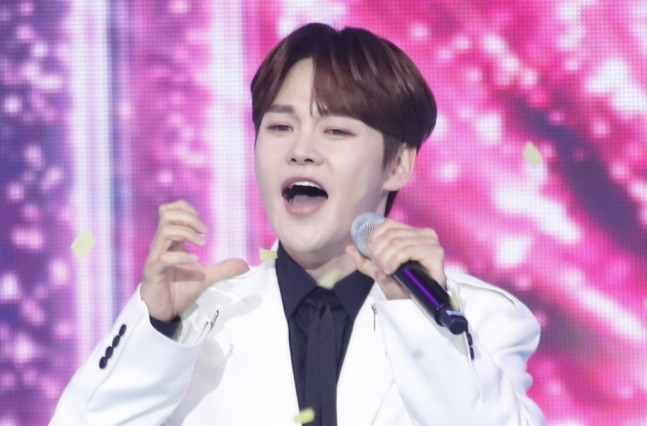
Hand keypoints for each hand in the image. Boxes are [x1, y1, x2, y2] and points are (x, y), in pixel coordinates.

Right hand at [141, 200, 248, 320]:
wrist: (164, 311)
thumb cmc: (179, 289)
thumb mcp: (206, 277)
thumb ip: (223, 268)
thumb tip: (245, 264)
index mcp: (171, 241)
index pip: (170, 210)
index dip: (187, 210)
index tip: (203, 225)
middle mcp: (161, 244)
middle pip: (167, 214)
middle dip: (189, 218)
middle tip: (205, 231)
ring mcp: (156, 256)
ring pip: (165, 230)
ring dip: (187, 233)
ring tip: (202, 244)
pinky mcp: (153, 271)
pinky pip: (164, 258)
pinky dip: (182, 256)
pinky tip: (195, 261)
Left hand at [345, 219, 445, 299]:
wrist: (416, 305)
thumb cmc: (402, 286)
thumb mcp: (379, 271)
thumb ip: (364, 260)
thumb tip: (348, 248)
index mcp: (412, 232)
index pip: (388, 225)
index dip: (374, 240)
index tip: (372, 259)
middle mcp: (424, 233)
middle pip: (391, 235)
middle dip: (379, 254)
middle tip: (379, 270)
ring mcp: (431, 241)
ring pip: (397, 243)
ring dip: (385, 259)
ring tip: (384, 273)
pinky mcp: (435, 252)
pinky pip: (407, 250)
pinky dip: (394, 260)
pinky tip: (390, 270)